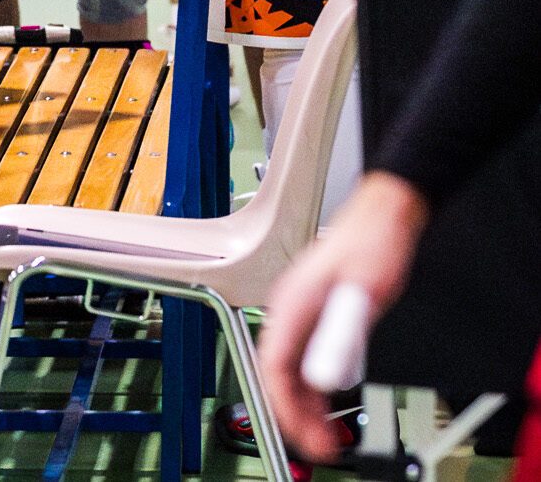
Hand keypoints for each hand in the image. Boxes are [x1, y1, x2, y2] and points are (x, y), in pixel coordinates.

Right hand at [257, 173, 428, 460]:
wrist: (385, 215)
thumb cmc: (375, 244)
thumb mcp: (363, 295)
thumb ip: (340, 336)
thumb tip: (322, 378)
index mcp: (292, 303)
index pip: (274, 366)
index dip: (285, 405)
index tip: (304, 434)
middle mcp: (289, 307)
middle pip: (278, 371)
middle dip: (294, 412)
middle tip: (319, 445)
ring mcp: (300, 310)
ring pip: (290, 367)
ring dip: (305, 402)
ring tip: (326, 433)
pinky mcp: (316, 312)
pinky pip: (305, 357)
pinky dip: (314, 386)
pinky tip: (330, 402)